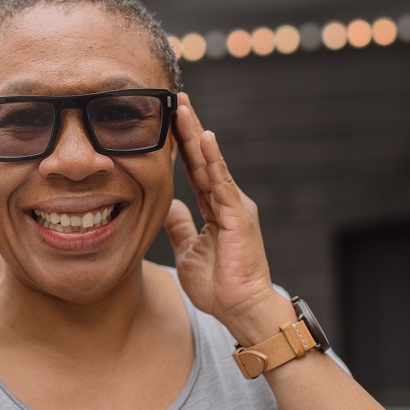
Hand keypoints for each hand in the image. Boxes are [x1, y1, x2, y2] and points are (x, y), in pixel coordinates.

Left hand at [164, 93, 287, 342]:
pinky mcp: (239, 216)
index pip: (195, 169)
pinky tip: (203, 139)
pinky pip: (222, 183)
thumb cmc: (219, 286)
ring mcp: (235, 206)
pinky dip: (213, 160)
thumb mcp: (189, 251)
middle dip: (188, 129)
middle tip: (174, 99)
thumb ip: (181, 226)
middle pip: (203, 158)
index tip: (168, 119)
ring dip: (195, 134)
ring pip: (211, 163)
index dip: (180, 145)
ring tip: (182, 108)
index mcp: (216, 208)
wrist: (241, 310)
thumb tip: (169, 207)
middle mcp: (227, 201)